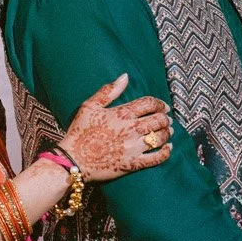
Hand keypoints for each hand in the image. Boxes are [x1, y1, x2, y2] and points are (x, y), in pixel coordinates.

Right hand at [56, 74, 172, 181]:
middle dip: (165, 118)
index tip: (164, 107)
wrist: (73, 160)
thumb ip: (108, 91)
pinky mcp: (133, 163)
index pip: (149, 104)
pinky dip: (166, 152)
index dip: (160, 104)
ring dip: (167, 133)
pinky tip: (168, 148)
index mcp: (121, 113)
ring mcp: (133, 147)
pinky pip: (157, 158)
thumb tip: (125, 76)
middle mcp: (131, 129)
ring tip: (168, 131)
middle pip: (158, 120)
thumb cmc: (79, 131)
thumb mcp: (89, 106)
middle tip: (167, 119)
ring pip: (160, 137)